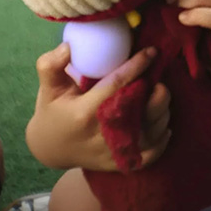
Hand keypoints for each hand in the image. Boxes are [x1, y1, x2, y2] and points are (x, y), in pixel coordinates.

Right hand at [26, 43, 170, 170]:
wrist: (51, 149)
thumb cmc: (52, 112)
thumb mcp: (48, 88)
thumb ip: (51, 65)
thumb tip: (68, 46)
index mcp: (84, 113)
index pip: (116, 85)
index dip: (136, 66)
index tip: (151, 52)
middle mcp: (100, 135)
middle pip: (140, 113)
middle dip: (157, 96)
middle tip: (160, 81)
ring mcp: (112, 152)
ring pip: (150, 134)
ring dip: (162, 114)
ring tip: (161, 97)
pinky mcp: (119, 163)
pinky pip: (150, 155)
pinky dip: (162, 140)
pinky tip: (163, 124)